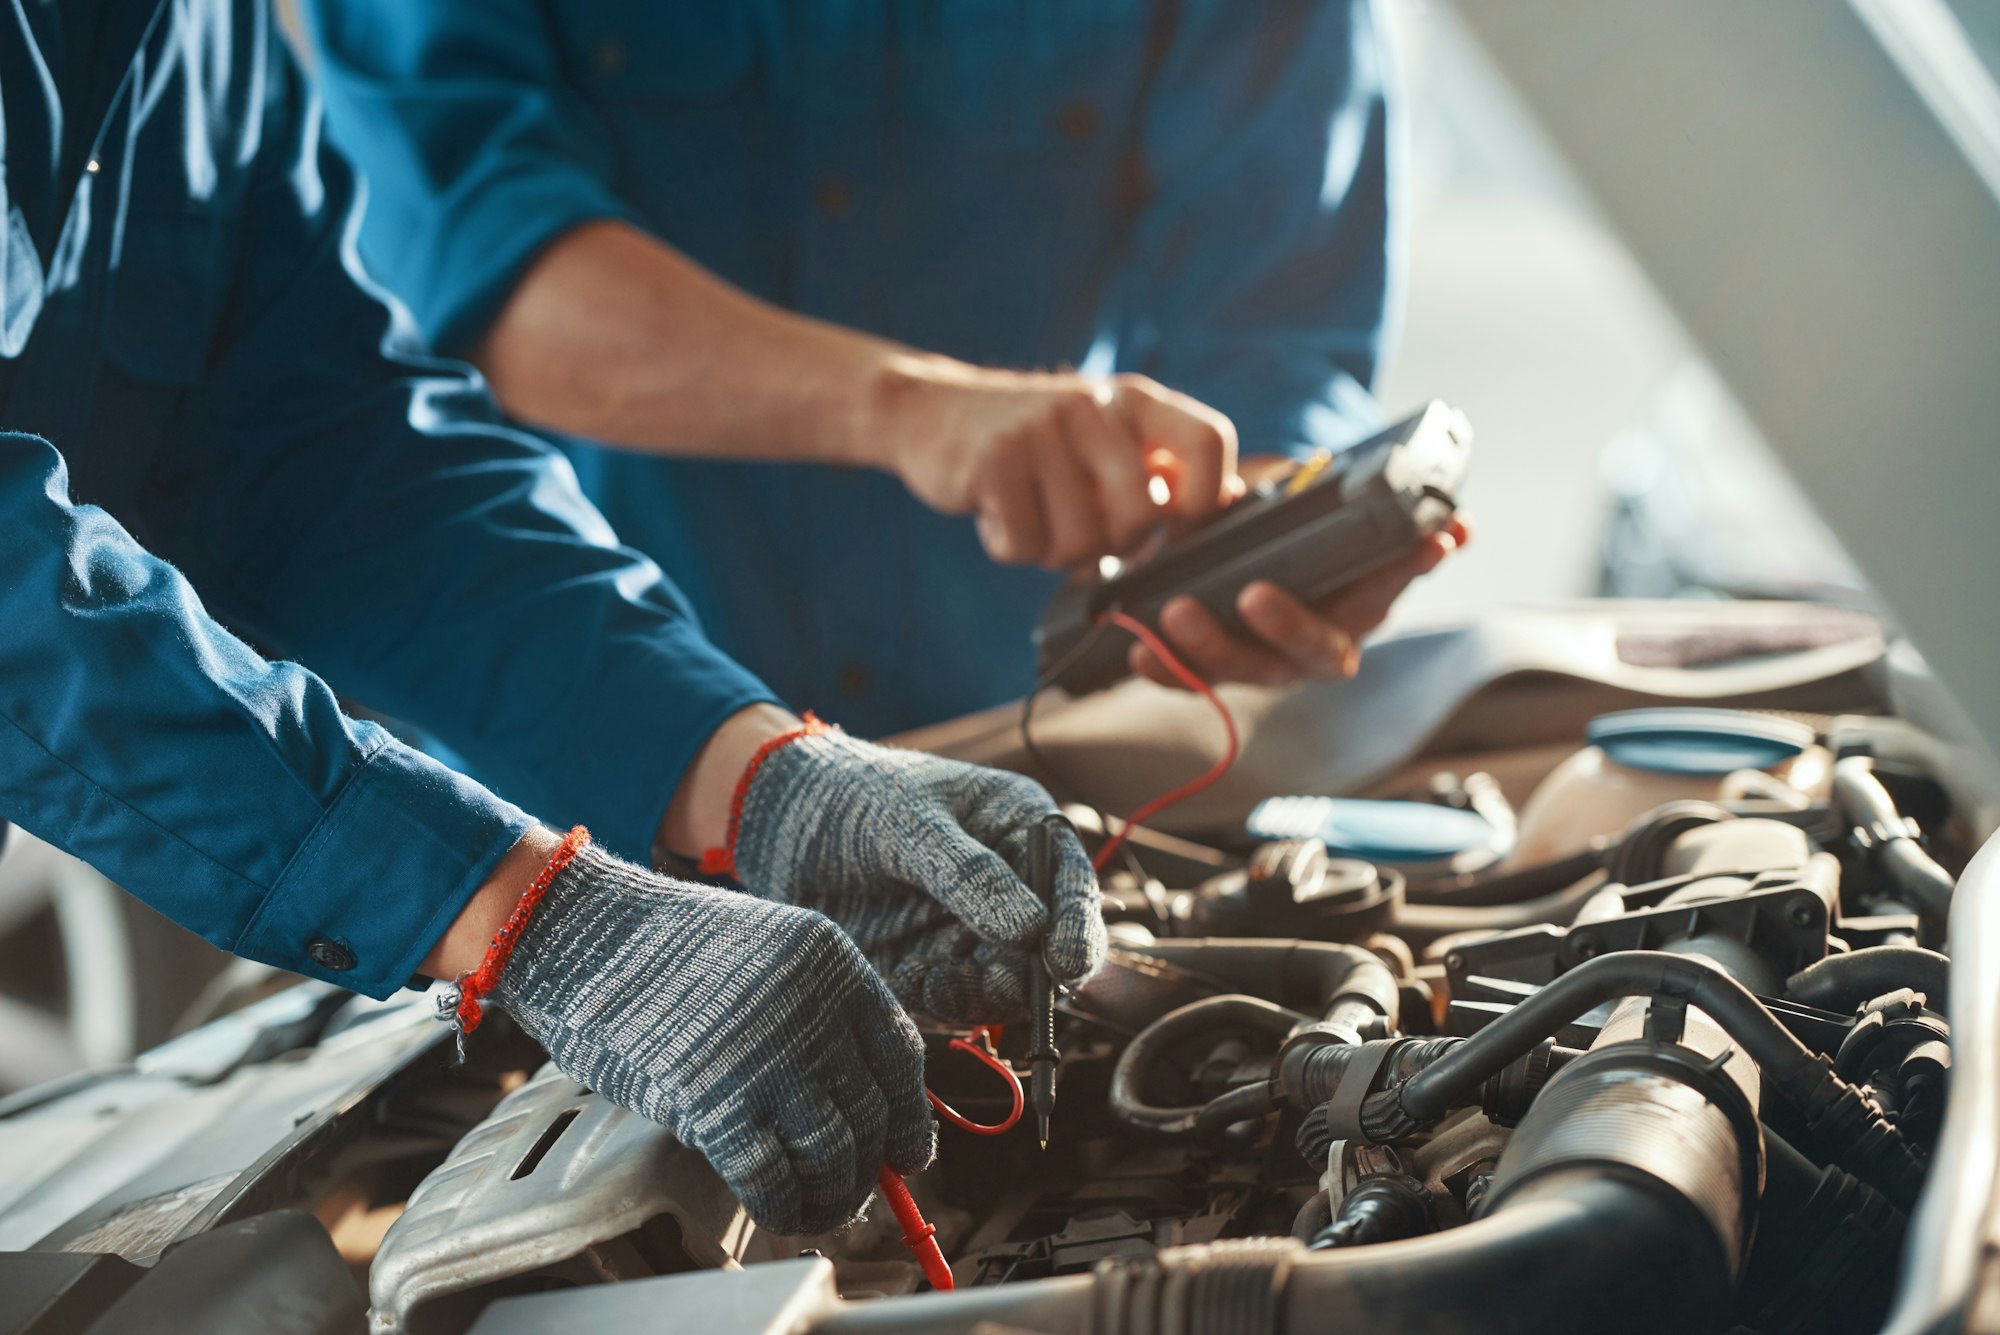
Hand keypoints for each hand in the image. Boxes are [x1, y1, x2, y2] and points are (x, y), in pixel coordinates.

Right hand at [491, 841, 933, 1234]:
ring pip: (835, 1156)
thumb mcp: (770, 954)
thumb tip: (857, 1105)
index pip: (902, 1058)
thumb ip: (817, 1012)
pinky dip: (786, 1209)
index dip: (909, 1117)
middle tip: (856, 1190)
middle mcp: (816, 1013)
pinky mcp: (718, 1106)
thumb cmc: (665, 950)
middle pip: (874, 1114)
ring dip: (833, 1196)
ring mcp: (769, 1061)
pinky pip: (774, 1181)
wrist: (585, 938)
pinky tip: (782, 1213)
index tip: (907, 1151)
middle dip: (871, 1167)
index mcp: (836, 968)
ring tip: (821, 1207)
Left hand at [730, 726, 1107, 1025]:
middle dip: (1032, 977)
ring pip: (1008, 987)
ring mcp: (972, 935)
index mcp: (1022, 833)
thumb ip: (970, 875)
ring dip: (985, 996)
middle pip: (1050, 950)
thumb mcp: (911, 824)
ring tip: (939, 981)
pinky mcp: (934, 972)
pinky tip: (915, 985)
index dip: (1078, 927)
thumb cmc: (854, 797)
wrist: (779, 824)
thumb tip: (1032, 931)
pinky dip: (945, 1005)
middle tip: (1000, 985)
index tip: (1066, 963)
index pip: (1071, 886)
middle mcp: (1010, 890)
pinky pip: (958, 1005)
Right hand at [867, 357, 1237, 569]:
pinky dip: (1012, 549)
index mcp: (1135, 400)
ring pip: (1081, 540)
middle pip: (1143, 513)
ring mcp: (1042, 428)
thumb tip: (1232, 501)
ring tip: (1035, 520)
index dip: (1206, 501)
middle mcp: (1094, 405)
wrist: (932, 412)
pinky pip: (1025, 545)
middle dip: (1115, 546)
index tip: (1173, 532)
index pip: (1209, 442)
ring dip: (1056, 553)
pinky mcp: (993, 458)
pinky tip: (999, 516)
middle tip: (1083, 536)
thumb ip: (1156, 468)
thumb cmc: (1033, 443)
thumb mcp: (1101, 439)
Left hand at [1131, 512, 1470, 688]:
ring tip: (1176, 613)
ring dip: (1209, 645)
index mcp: (1355, 607)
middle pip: (1310, 650)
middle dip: (1286, 625)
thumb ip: (1372, 513)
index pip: (1387, 589)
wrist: (1238, 552)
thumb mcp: (1318, 512)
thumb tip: (1455, 526)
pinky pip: (1187, 677)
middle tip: (1255, 595)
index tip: (1430, 541)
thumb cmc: (1291, 533)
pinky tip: (1138, 652)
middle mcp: (1314, 646)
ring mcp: (1263, 662)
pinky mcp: (1211, 670)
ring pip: (1244, 668)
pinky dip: (1163, 667)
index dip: (1407, 568)